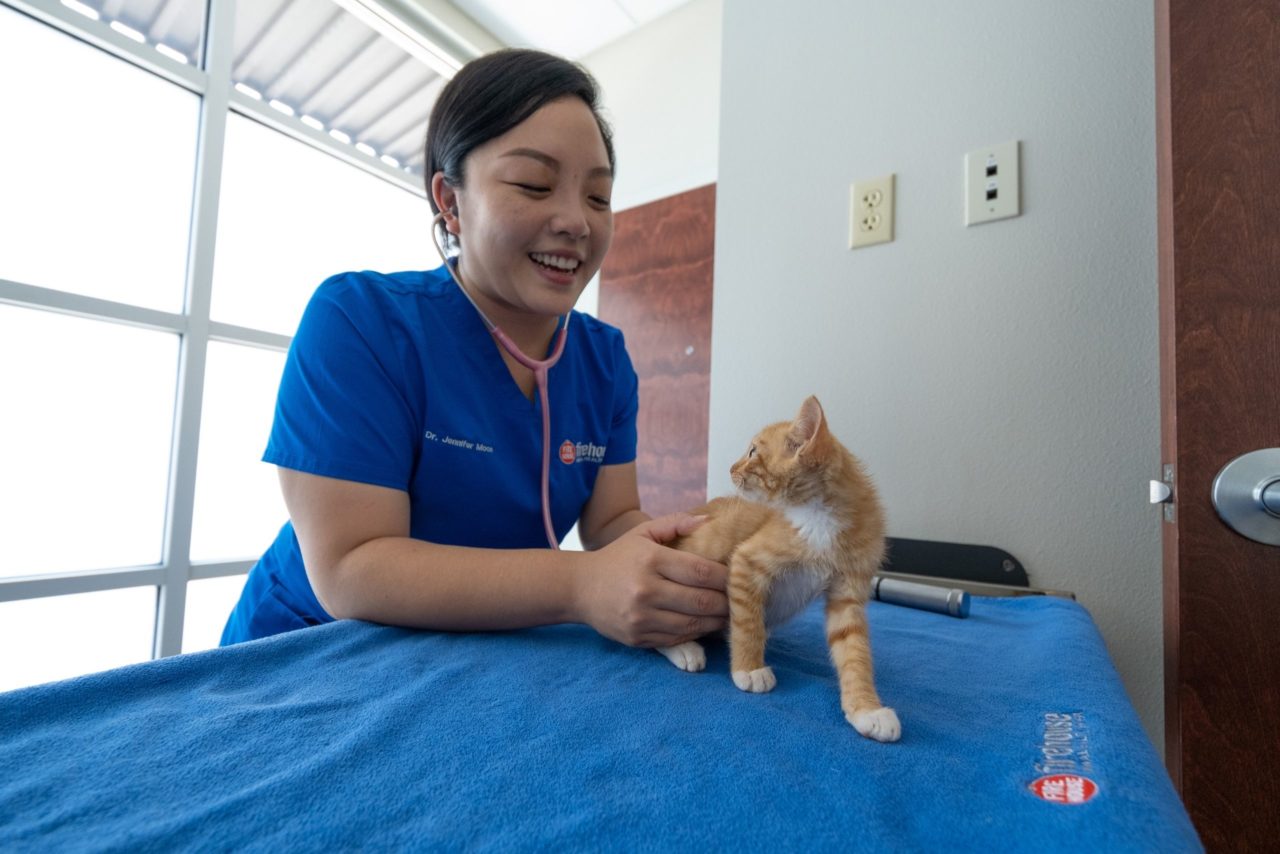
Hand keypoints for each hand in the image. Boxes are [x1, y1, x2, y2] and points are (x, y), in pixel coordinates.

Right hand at [573, 513, 728, 647]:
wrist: (579, 588)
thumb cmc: (618, 558)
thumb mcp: (642, 532)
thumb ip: (676, 523)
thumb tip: (709, 522)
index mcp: (651, 560)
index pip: (700, 571)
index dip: (725, 577)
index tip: (736, 577)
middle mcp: (646, 591)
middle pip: (702, 602)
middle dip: (726, 603)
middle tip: (739, 600)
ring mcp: (641, 618)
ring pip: (694, 625)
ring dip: (716, 622)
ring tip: (727, 614)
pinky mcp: (638, 638)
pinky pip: (678, 639)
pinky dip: (696, 633)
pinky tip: (704, 624)